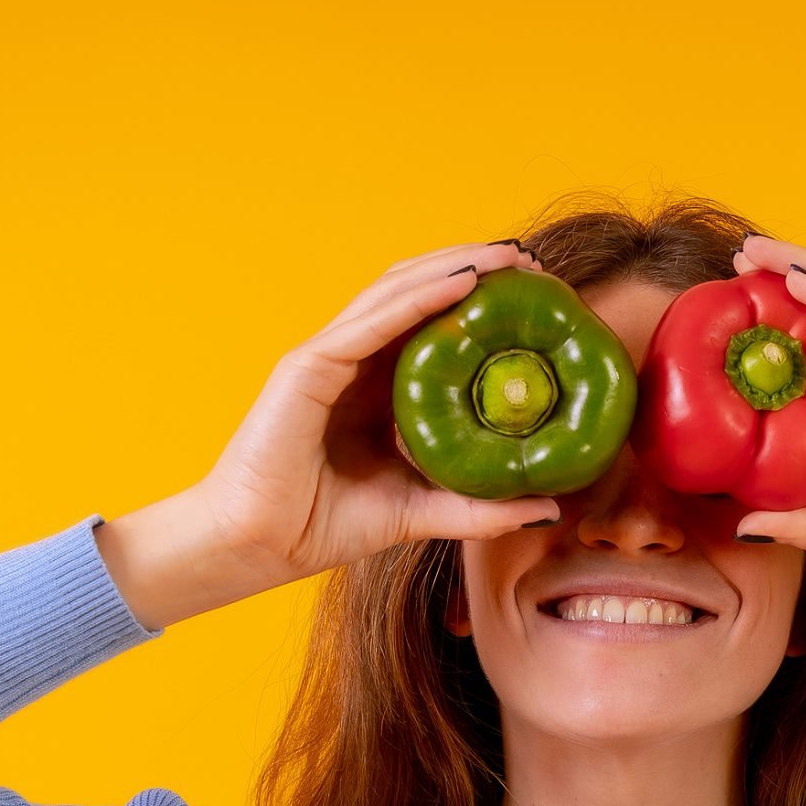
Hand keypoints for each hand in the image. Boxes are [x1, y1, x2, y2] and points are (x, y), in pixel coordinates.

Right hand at [188, 237, 564, 588]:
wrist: (257, 546)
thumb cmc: (322, 526)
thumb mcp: (420, 512)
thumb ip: (478, 508)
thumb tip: (548, 506)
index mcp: (375, 387)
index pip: (431, 325)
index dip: (481, 303)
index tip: (537, 297)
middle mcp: (353, 360)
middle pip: (418, 293)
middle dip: (474, 268)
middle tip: (533, 265)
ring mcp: (328, 357)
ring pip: (397, 291)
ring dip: (454, 267)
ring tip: (507, 258)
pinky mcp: (308, 366)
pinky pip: (371, 321)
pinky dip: (419, 298)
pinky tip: (462, 283)